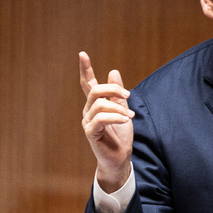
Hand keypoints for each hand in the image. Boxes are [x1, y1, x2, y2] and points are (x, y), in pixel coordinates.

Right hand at [79, 51, 134, 192]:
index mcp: (95, 105)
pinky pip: (101, 119)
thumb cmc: (120, 136)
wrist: (120, 158)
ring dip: (118, 108)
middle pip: (95, 90)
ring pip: (99, 104)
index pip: (87, 83)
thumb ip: (118, 93)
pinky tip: (125, 120)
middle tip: (128, 95)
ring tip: (130, 116)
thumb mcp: (123, 110)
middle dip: (113, 89)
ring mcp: (87, 122)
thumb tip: (113, 71)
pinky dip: (115, 117)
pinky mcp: (91, 133)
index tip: (82, 54)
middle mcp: (88, 111)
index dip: (85, 69)